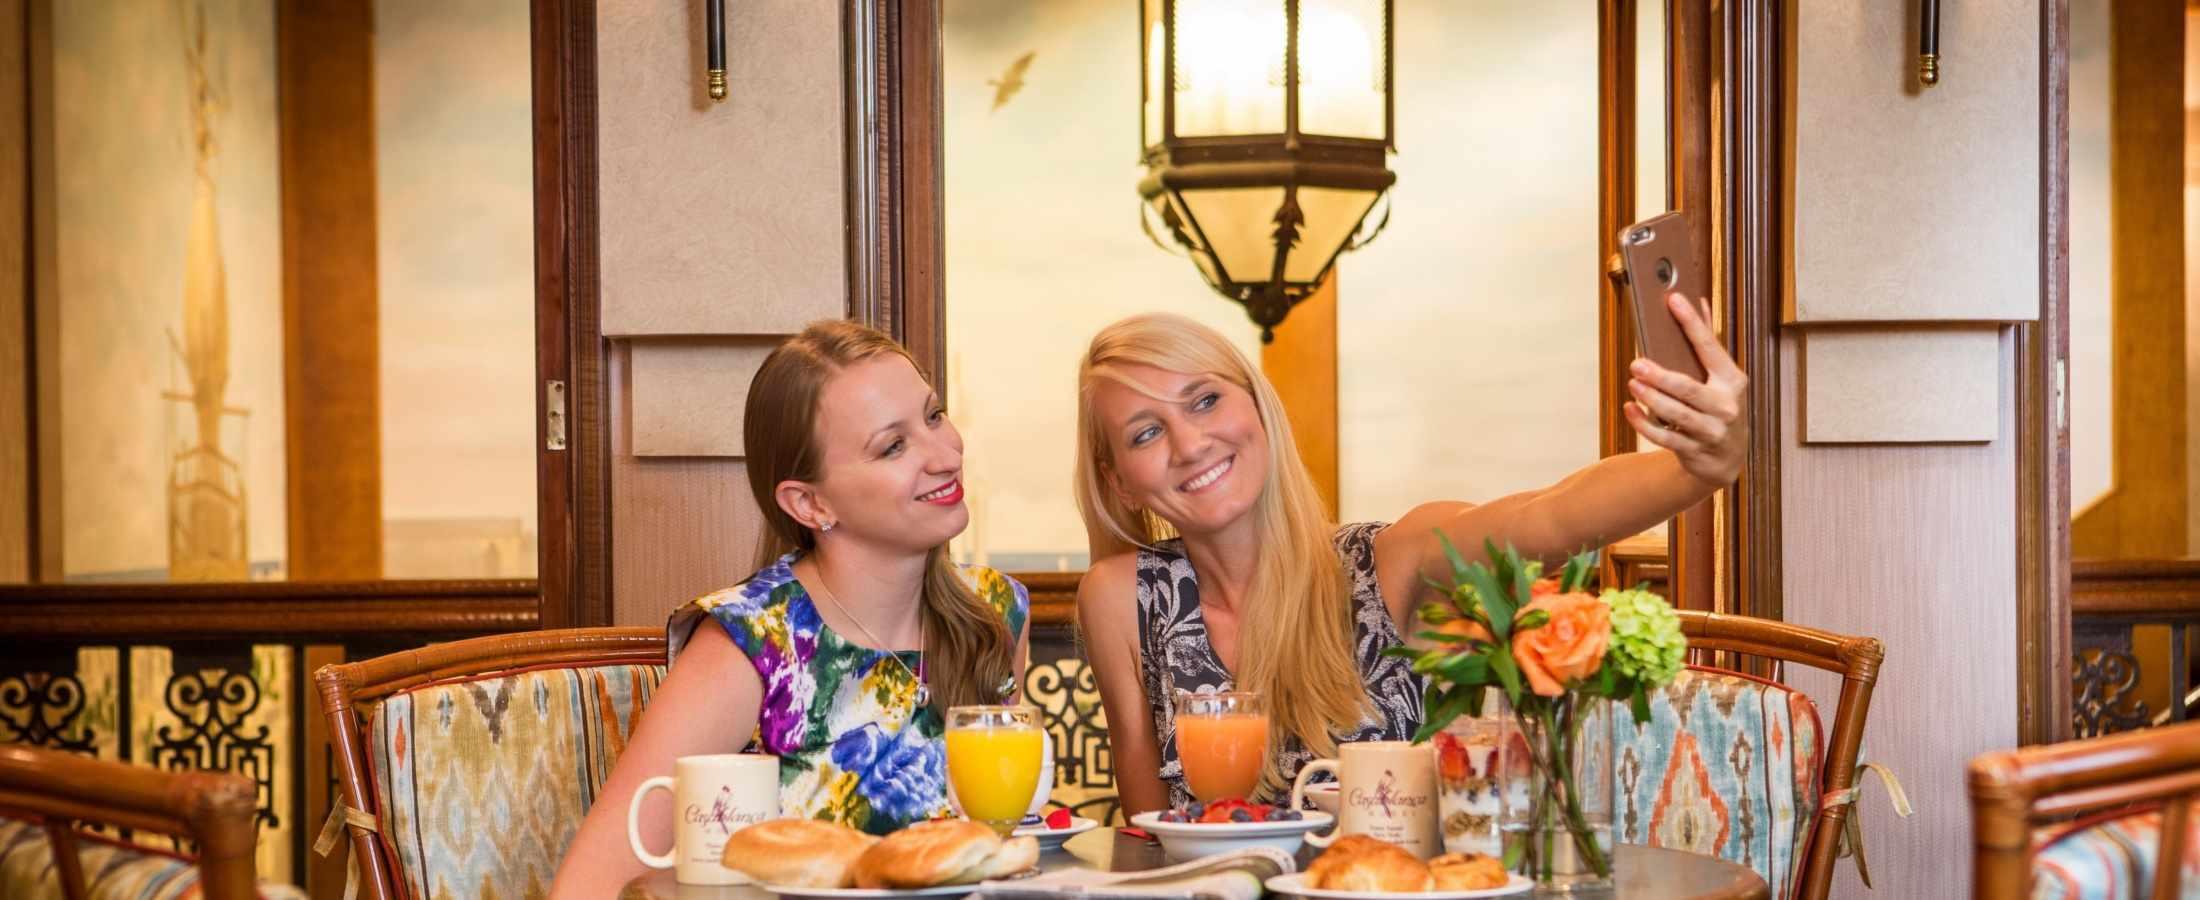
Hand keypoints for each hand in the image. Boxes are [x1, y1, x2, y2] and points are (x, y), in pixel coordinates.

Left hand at [1624, 292, 1748, 485]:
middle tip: (1636, 363)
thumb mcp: (1722, 379)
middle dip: (1661, 376)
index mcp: (1732, 381)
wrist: (1728, 459)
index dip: (1692, 323)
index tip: (1674, 300)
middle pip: (1688, 388)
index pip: (1710, 347)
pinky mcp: (1695, 451)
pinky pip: (1665, 438)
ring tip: (1633, 382)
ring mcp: (1711, 431)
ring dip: (1651, 398)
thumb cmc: (1719, 408)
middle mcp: (1725, 406)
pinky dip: (1644, 424)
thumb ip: (1708, 343)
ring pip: (1676, 414)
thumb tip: (1699, 302)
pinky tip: (1630, 408)